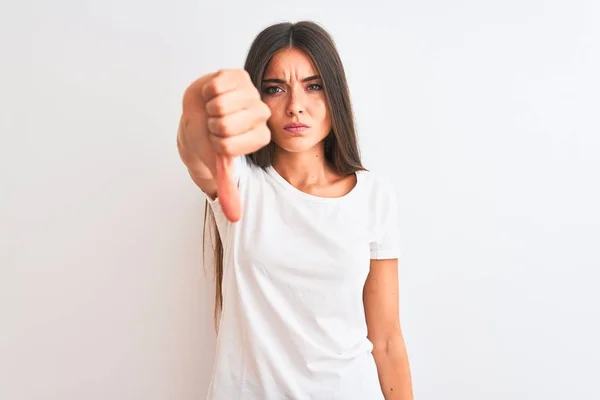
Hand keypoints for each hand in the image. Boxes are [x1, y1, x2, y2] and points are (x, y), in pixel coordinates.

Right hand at [181, 69, 270, 221]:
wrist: (198, 116)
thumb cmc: (210, 141)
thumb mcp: (218, 165)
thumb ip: (228, 188)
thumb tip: (235, 217)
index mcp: (260, 137)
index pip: (230, 145)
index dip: (216, 144)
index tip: (219, 142)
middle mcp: (261, 114)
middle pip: (225, 124)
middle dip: (212, 126)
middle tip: (215, 124)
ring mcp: (252, 93)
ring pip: (221, 103)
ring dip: (210, 108)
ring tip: (214, 109)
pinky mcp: (240, 76)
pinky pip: (217, 84)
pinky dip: (208, 91)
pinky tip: (213, 94)